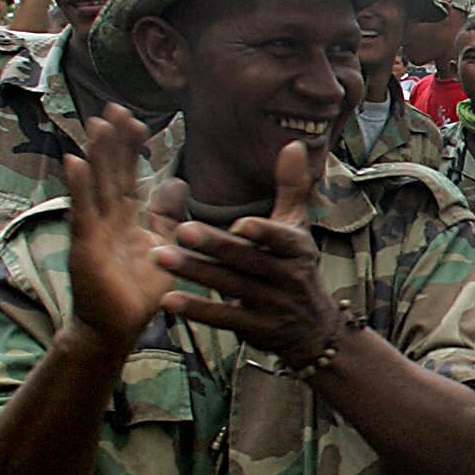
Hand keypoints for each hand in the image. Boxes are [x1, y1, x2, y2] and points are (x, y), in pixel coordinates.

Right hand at [62, 106, 175, 347]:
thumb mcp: (163, 247)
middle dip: (114, 141)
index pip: (129, 176)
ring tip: (96, 124)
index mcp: (126, 219)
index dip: (132, 149)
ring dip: (95, 154)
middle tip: (115, 108)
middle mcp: (108, 220)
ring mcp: (94, 231)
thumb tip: (179, 183)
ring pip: (95, 186)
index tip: (137, 119)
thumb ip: (167, 216)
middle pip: (111, 173)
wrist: (116, 329)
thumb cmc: (137, 293)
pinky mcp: (85, 247)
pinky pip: (82, 212)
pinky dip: (77, 187)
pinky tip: (72, 161)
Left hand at [153, 141, 341, 362]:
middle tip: (181, 231)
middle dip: (214, 246)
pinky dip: (197, 309)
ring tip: (160, 256)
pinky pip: (224, 318)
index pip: (283, 239)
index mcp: (298, 249)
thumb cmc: (296, 269)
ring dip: (195, 273)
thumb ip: (291, 187)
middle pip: (248, 260)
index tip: (240, 224)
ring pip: (231, 286)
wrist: (315, 330)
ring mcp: (273, 305)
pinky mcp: (256, 328)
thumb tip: (293, 144)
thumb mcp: (298, 229)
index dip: (263, 232)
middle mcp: (288, 278)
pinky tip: (169, 299)